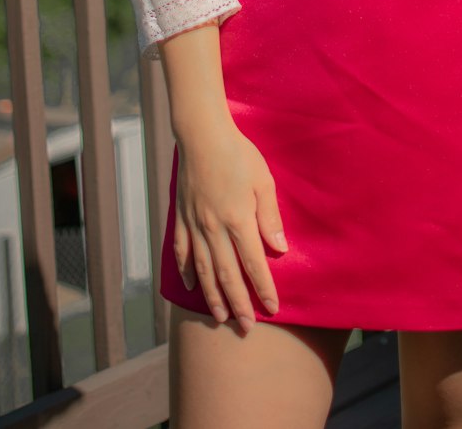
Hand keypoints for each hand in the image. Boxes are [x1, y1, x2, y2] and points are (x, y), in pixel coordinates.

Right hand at [173, 119, 288, 333]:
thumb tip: (279, 249)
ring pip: (204, 270)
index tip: (272, 308)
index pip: (253, 264)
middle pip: (227, 275)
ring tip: (220, 317)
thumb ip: (270, 217)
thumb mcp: (263, 181)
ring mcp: (195, 224)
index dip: (263, 288)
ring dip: (213, 296)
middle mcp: (214, 228)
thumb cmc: (239, 154)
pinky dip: (187, 271)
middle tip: (246, 327)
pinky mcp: (182, 217)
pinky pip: (182, 251)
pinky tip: (191, 285)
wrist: (202, 135)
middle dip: (239, 303)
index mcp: (238, 219)